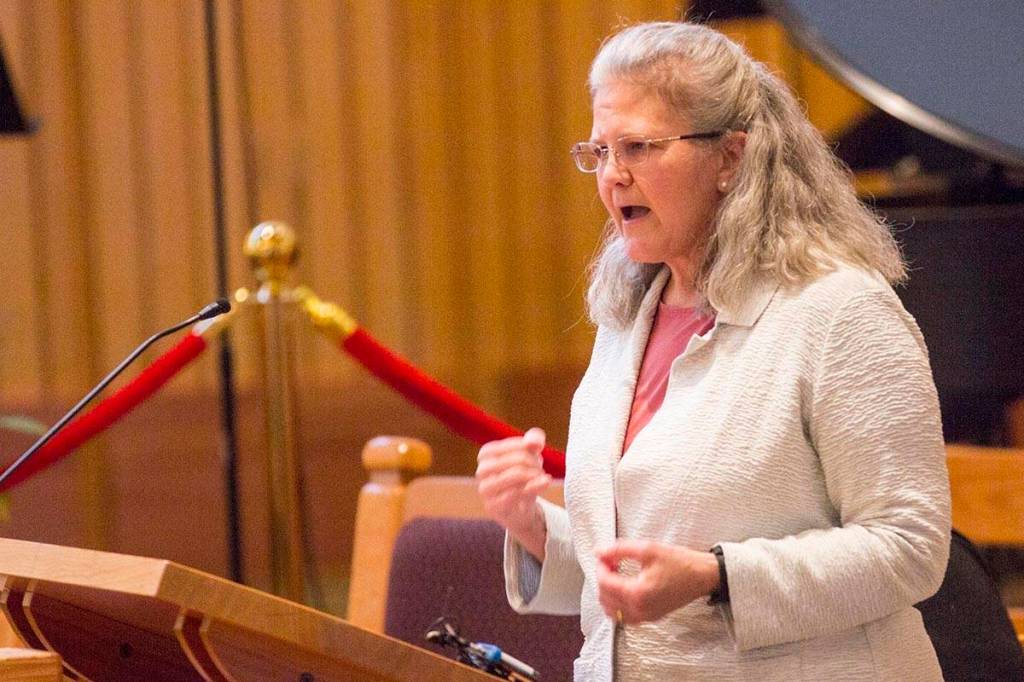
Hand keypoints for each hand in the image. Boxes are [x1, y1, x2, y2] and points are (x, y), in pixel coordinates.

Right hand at [475, 428, 551, 559]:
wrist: (521, 510)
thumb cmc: (524, 477)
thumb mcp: (531, 455)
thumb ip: (533, 440)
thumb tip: (535, 443)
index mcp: (486, 456)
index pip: (501, 446)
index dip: (520, 446)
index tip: (536, 450)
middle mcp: (481, 472)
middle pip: (505, 460)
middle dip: (528, 461)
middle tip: (540, 467)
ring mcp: (486, 491)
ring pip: (510, 476)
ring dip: (531, 474)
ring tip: (543, 476)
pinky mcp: (494, 507)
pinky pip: (514, 495)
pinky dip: (533, 487)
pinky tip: (544, 483)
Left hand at [595, 539, 719, 624]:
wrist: (702, 576)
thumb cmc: (680, 563)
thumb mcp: (648, 549)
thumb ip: (620, 550)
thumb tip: (600, 551)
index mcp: (638, 594)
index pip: (605, 583)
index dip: (600, 567)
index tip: (604, 556)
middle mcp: (640, 609)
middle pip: (604, 598)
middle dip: (603, 578)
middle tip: (611, 562)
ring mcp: (645, 616)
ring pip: (611, 610)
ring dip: (608, 592)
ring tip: (617, 574)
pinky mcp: (650, 618)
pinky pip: (624, 616)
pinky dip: (617, 603)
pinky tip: (623, 588)